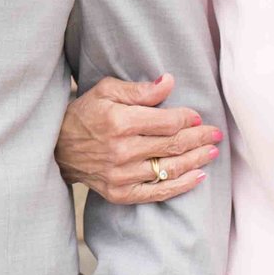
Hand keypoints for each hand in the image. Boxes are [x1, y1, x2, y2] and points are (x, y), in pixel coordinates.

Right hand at [56, 74, 219, 203]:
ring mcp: (122, 174)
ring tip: (212, 152)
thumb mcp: (106, 90)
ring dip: (196, 160)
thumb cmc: (85, 114)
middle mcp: (122, 150)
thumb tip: (169, 82)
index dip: (187, 119)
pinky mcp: (120, 192)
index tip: (198, 116)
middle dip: (199, 138)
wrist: (57, 147)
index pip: (167, 122)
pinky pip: (158, 192)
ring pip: (170, 168)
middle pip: (173, 144)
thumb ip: (140, 90)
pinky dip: (182, 185)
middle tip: (215, 134)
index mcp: (120, 121)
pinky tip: (198, 176)